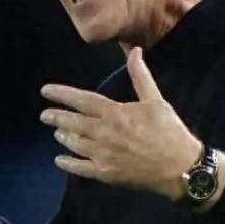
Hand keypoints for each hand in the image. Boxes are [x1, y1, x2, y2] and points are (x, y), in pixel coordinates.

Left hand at [40, 47, 201, 200]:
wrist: (180, 167)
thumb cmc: (169, 131)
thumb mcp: (156, 100)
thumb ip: (140, 76)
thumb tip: (135, 51)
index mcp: (115, 113)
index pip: (81, 100)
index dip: (61, 94)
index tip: (45, 91)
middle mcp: (104, 133)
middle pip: (72, 123)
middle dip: (56, 117)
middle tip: (44, 115)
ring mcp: (103, 155)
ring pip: (74, 144)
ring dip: (63, 136)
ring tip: (57, 132)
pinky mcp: (106, 174)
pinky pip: (80, 168)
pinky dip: (67, 163)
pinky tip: (59, 160)